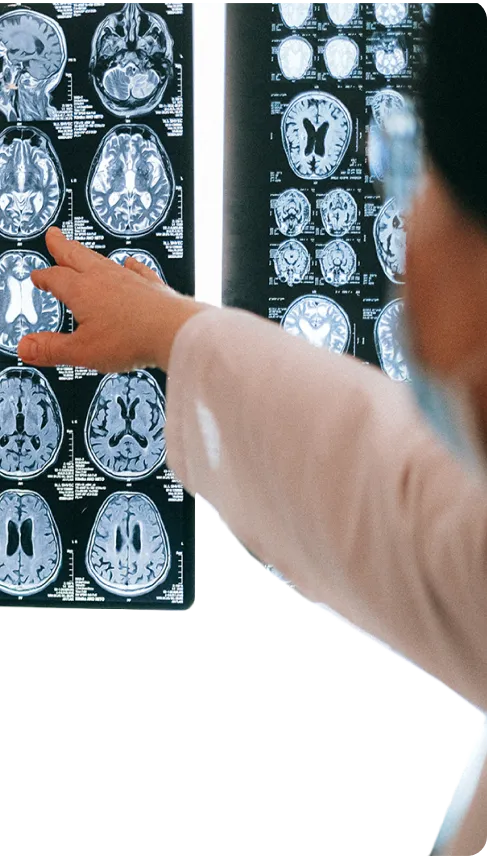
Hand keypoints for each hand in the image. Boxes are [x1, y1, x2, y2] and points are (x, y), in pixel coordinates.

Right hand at [17, 228, 205, 373]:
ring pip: (103, 260)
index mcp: (82, 291)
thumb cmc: (131, 338)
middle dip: (62, 247)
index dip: (43, 277)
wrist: (173, 331)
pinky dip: (130, 266)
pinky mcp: (151, 286)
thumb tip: (26, 347)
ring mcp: (129, 280)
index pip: (55, 278)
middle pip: (77, 257)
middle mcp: (104, 278)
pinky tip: (130, 263)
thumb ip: (52, 349)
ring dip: (89, 254)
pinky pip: (137, 270)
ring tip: (82, 250)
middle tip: (54, 236)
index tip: (37, 276)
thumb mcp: (82, 351)